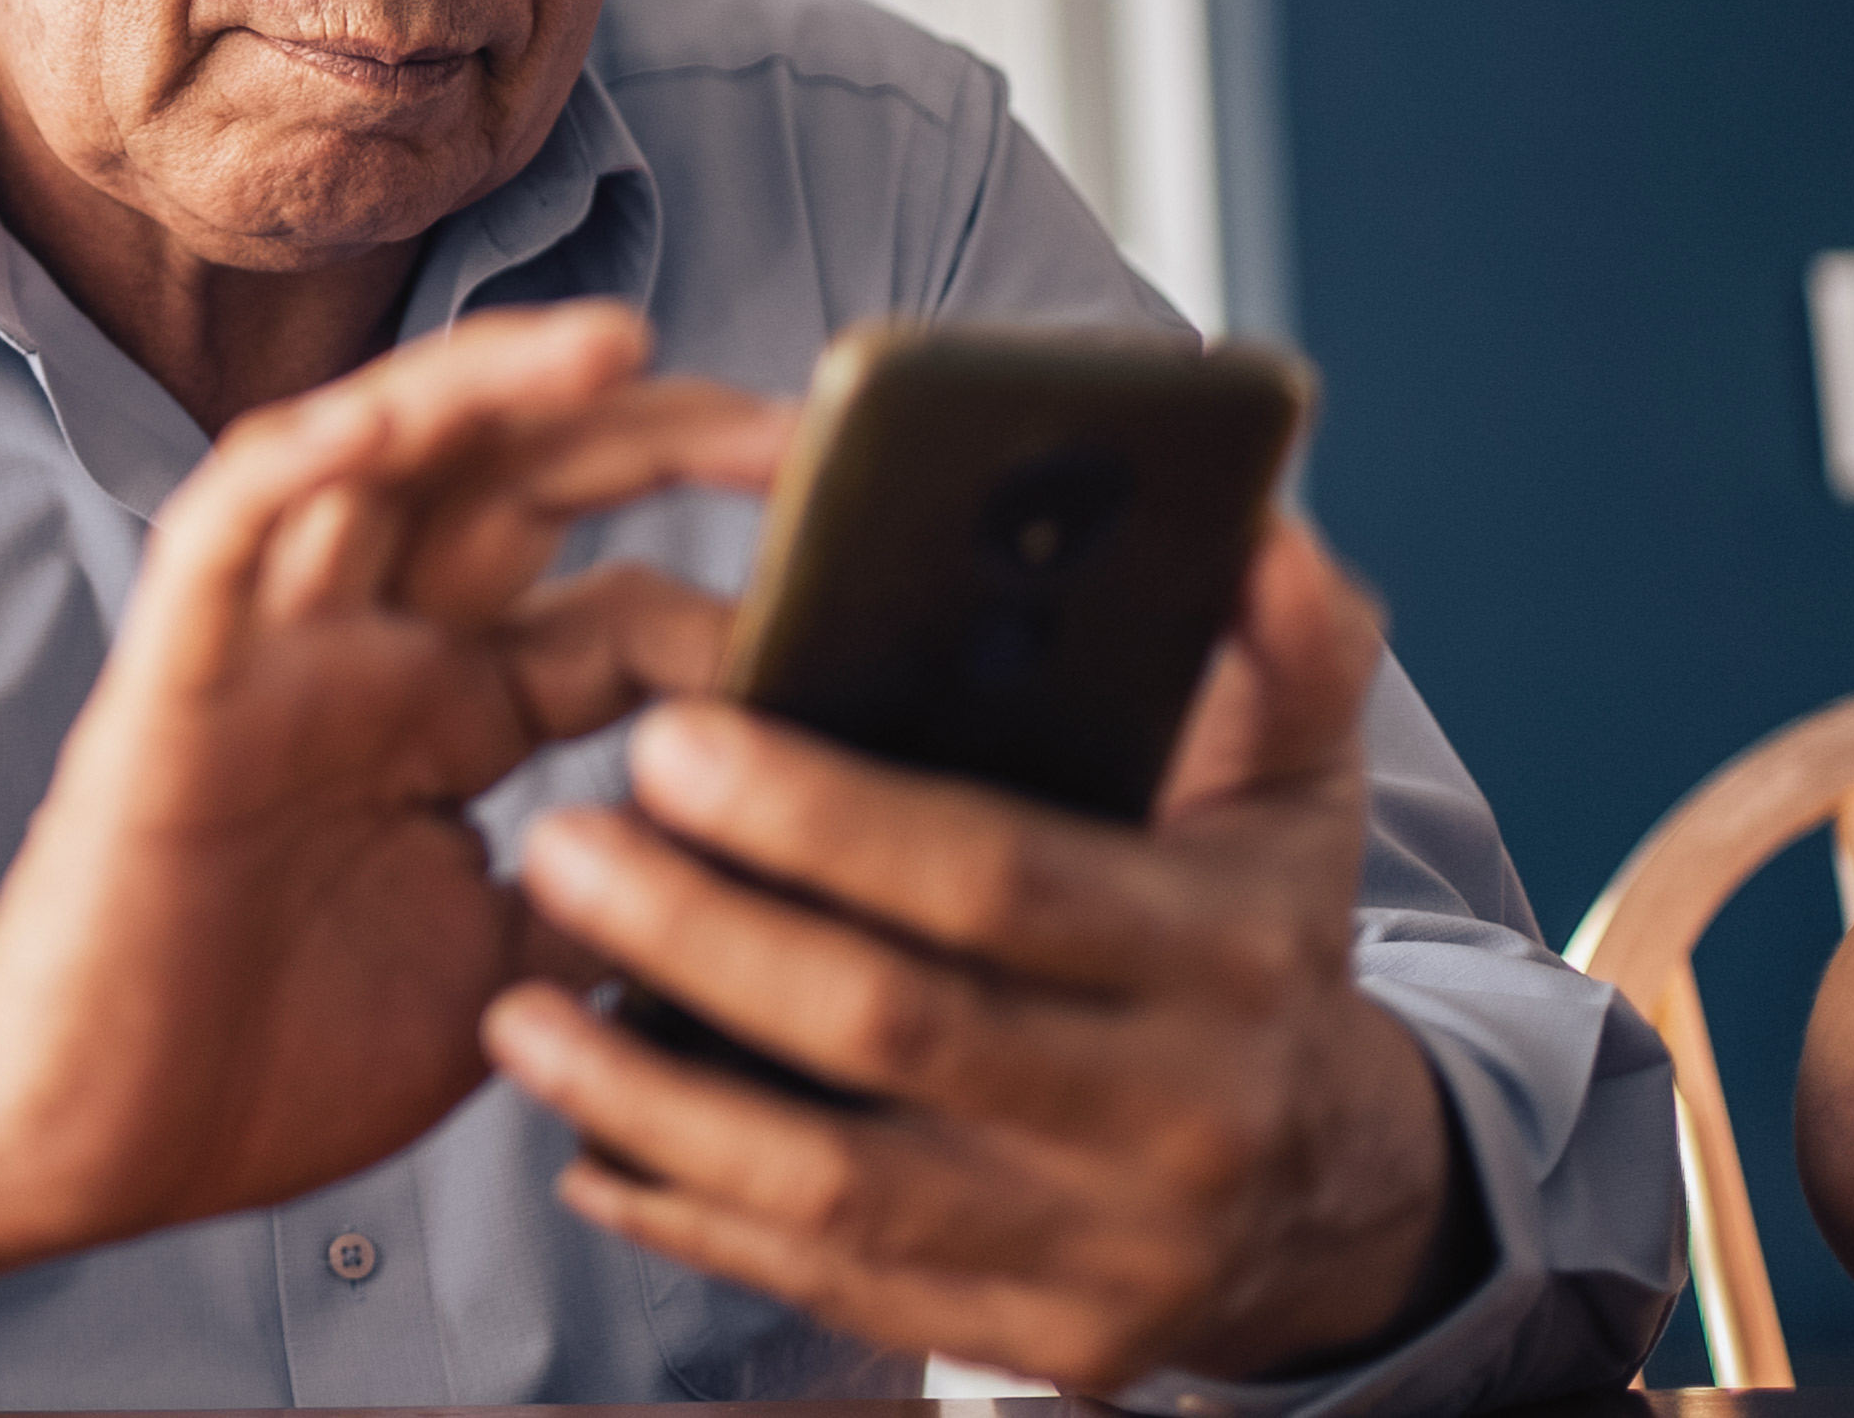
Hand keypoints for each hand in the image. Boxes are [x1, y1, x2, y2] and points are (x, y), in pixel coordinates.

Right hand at [0, 302, 784, 1320]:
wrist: (91, 1147)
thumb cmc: (271, 1063)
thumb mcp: (512, 974)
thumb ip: (618, 888)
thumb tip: (783, 852)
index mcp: (454, 718)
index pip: (619, 610)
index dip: (739, 598)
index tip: (865, 605)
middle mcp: (373, 656)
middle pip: (519, 489)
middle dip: (658, 440)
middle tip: (803, 434)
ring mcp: (274, 658)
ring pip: (379, 465)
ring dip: (490, 391)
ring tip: (621, 345)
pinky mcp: (177, 687)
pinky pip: (224, 535)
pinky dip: (297, 462)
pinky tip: (385, 418)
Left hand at [482, 513, 1464, 1389]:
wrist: (1336, 1198)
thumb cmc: (1260, 949)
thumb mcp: (1298, 791)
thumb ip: (1281, 643)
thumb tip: (1249, 518)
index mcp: (1223, 956)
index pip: (999, 878)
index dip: (823, 816)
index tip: (668, 738)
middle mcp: (1170, 1114)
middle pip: (893, 1028)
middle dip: (702, 935)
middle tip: (557, 844)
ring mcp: (1101, 1249)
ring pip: (835, 1184)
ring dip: (652, 1097)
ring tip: (518, 1009)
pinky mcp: (1034, 1341)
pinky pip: (828, 1287)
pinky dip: (690, 1217)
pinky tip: (580, 1146)